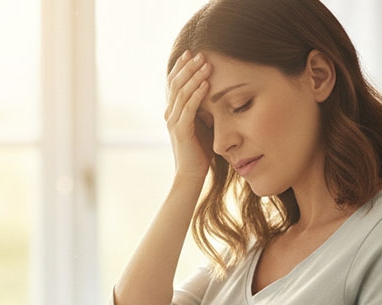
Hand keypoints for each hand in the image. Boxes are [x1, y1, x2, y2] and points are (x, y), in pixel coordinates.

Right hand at [165, 51, 213, 183]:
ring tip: (206, 64)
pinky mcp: (181, 131)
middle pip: (175, 83)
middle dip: (188, 67)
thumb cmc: (199, 152)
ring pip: (181, 93)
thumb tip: (212, 92)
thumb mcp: (201, 124)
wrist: (191, 175)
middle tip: (200, 54)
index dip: (181, 67)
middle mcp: (170, 113)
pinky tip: (206, 84)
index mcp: (172, 111)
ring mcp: (173, 122)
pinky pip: (188, 108)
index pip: (173, 83)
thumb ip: (202, 109)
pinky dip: (197, 94)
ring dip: (194, 77)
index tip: (192, 53)